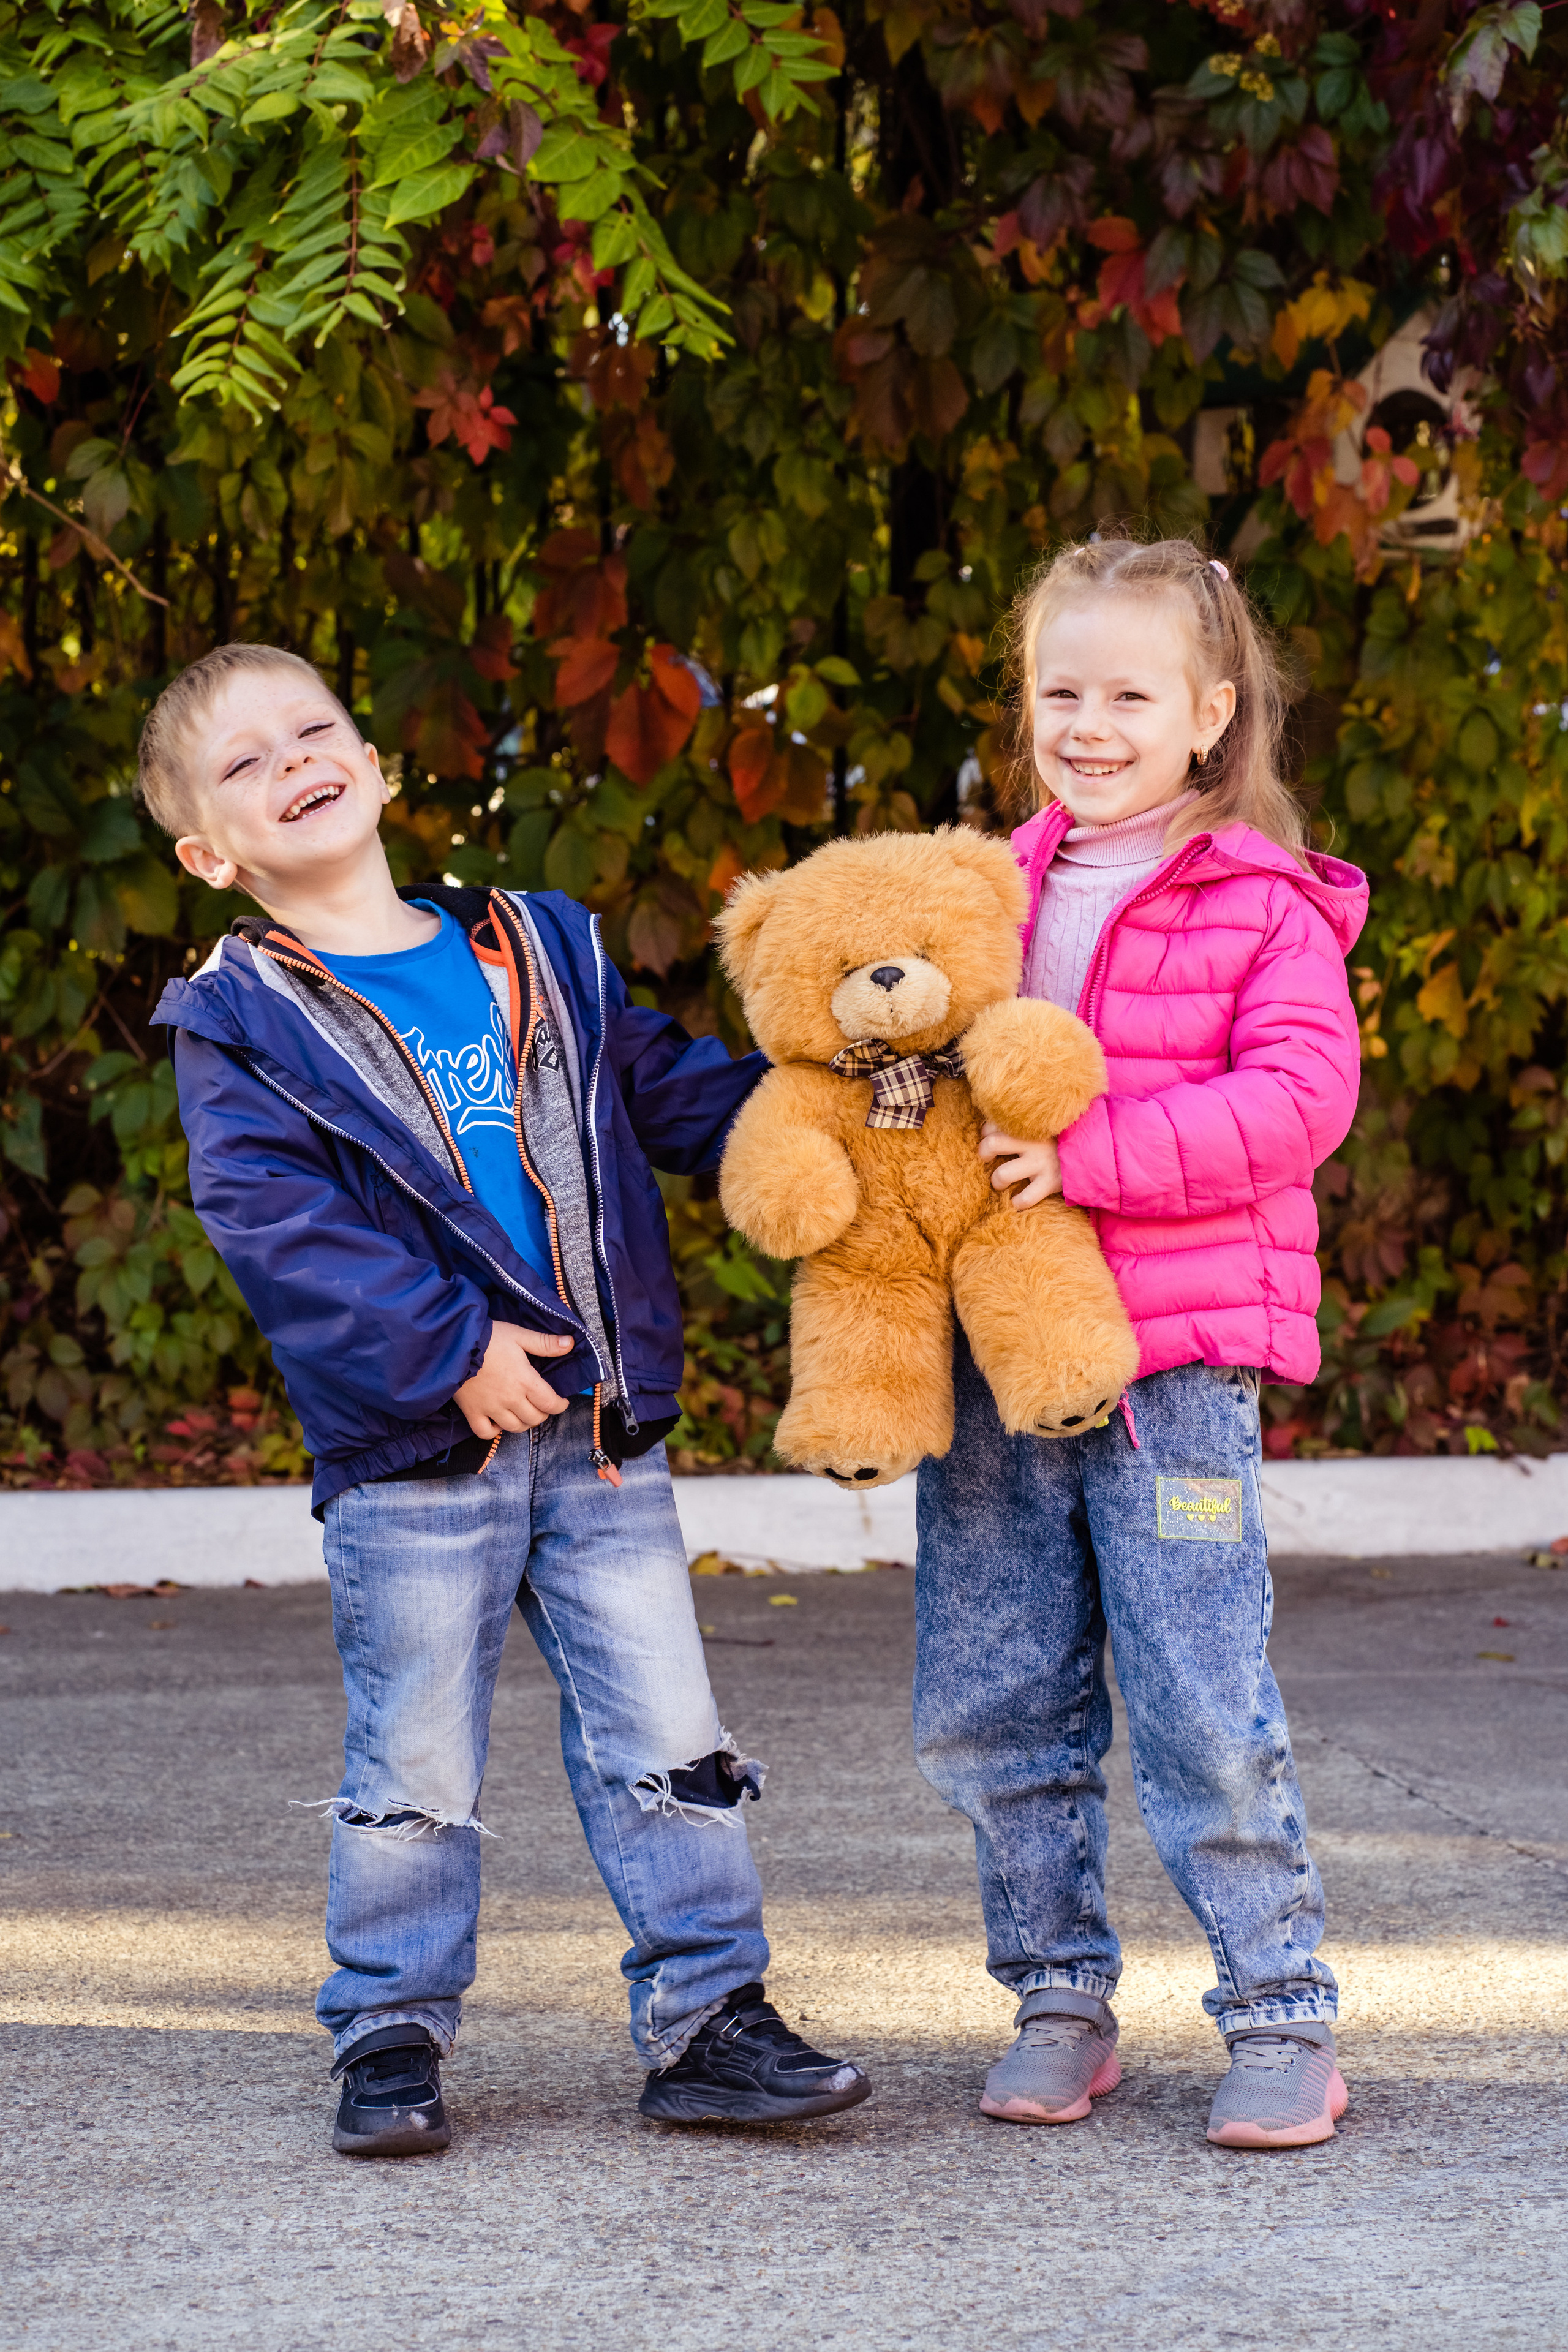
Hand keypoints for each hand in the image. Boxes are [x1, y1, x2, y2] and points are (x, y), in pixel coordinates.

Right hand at [454, 1323, 574, 1439]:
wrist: (453, 1344)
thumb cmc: (488, 1338)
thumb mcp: (519, 1335)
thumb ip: (544, 1343)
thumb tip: (569, 1344)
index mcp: (525, 1381)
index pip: (550, 1403)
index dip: (560, 1405)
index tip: (561, 1402)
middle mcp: (510, 1399)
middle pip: (535, 1418)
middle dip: (543, 1413)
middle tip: (541, 1404)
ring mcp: (491, 1408)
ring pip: (514, 1427)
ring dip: (524, 1423)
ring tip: (524, 1412)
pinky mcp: (472, 1412)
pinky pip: (486, 1433)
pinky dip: (495, 1431)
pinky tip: (498, 1421)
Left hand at [978, 1119, 1062, 1209]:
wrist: (1096, 1150)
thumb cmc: (1064, 1137)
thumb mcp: (1047, 1122)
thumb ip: (1027, 1121)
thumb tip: (998, 1122)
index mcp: (1030, 1124)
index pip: (993, 1123)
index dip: (986, 1132)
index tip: (990, 1136)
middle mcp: (1033, 1142)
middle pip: (992, 1143)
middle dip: (983, 1152)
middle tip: (986, 1158)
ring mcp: (1041, 1162)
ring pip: (1003, 1174)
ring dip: (997, 1181)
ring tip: (1000, 1183)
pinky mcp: (1050, 1182)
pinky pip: (1026, 1198)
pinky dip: (1018, 1202)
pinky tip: (1018, 1201)